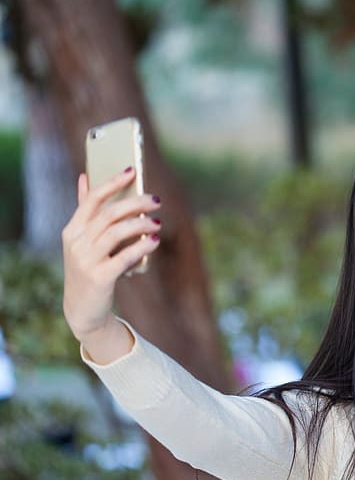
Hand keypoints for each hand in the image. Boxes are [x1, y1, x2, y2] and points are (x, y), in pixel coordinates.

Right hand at [61, 168, 160, 349]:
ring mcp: (86, 260)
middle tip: (156, 199)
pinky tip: (154, 241)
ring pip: (116, 233)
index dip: (113, 183)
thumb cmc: (88, 268)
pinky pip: (124, 257)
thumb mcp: (82, 240)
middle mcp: (77, 243)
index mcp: (72, 230)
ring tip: (158, 222)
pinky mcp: (99, 277)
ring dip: (140, 224)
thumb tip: (85, 176)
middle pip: (109, 214)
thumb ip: (85, 210)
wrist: (83, 309)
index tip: (132, 170)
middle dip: (135, 203)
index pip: (92, 200)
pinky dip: (141, 247)